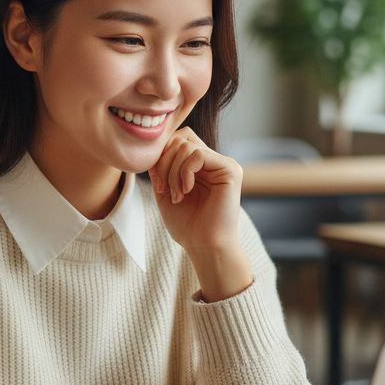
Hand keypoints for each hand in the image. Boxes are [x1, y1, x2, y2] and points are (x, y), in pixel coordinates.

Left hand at [149, 128, 251, 300]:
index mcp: (200, 165)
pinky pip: (198, 154)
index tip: (158, 183)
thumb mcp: (165, 190)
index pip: (177, 139)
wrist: (204, 246)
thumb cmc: (187, 225)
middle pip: (179, 138)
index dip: (162, 156)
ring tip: (177, 195)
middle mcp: (213, 161)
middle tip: (165, 189)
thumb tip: (154, 146)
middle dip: (164, 163)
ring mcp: (223, 164)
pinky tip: (186, 190)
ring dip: (173, 171)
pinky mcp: (230, 169)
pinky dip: (185, 172)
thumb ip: (160, 167)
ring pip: (186, 145)